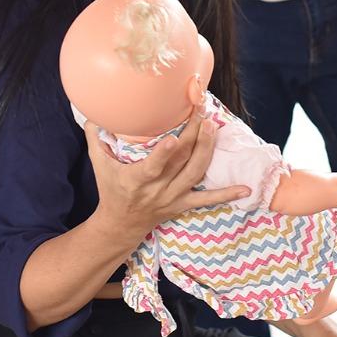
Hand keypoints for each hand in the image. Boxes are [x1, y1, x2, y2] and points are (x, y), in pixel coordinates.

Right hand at [82, 110, 243, 243]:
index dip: (164, 154)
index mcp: (136, 180)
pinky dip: (227, 194)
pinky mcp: (183, 204)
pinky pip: (207, 200)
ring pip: (195, 173)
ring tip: (213, 126)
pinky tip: (246, 189)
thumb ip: (94, 138)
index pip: (152, 167)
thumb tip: (90, 112)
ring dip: (206, 150)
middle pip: (180, 162)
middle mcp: (158, 190)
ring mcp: (173, 197)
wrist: (121, 225)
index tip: (174, 138)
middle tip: (201, 111)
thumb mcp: (98, 165)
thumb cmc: (110, 189)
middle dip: (192, 136)